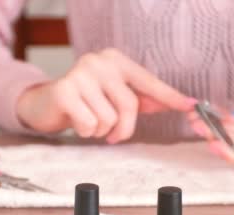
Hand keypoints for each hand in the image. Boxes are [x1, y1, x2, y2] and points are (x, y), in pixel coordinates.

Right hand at [16, 48, 196, 143]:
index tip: (190, 105)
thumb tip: (174, 103)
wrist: (43, 104)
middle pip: (130, 105)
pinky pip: (89, 124)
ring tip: (87, 120)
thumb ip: (141, 99)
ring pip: (109, 118)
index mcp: (116, 60)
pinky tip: (75, 121)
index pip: (148, 81)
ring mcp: (81, 74)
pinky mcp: (64, 90)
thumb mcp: (112, 97)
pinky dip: (84, 131)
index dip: (169, 96)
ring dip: (100, 130)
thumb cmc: (83, 101)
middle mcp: (100, 62)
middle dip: (123, 127)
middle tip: (110, 133)